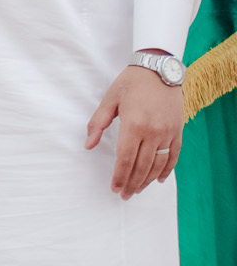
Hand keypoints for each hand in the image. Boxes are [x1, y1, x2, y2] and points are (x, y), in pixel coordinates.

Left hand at [86, 55, 183, 198]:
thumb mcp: (109, 100)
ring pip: (158, 164)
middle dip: (132, 183)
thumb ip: (97, 124)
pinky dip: (167, 169)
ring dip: (148, 180)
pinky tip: (160, 180)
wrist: (159, 69)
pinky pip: (174, 155)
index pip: (125, 159)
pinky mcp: (178, 130)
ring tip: (138, 190)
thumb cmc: (130, 83)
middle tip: (125, 196)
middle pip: (142, 166)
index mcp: (134, 125)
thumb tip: (88, 145)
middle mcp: (153, 132)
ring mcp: (168, 132)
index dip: (120, 176)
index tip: (115, 189)